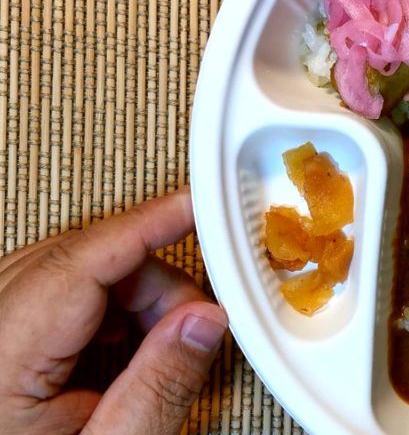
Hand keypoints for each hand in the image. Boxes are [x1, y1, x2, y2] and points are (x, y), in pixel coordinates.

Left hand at [0, 189, 227, 434]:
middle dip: (149, 278)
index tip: (192, 205)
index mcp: (0, 358)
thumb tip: (204, 322)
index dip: (143, 225)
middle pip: (76, 259)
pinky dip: (98, 303)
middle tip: (191, 321)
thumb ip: (160, 386)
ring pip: (64, 267)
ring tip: (152, 345)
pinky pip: (48, 286)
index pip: (77, 263)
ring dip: (125, 291)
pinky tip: (118, 342)